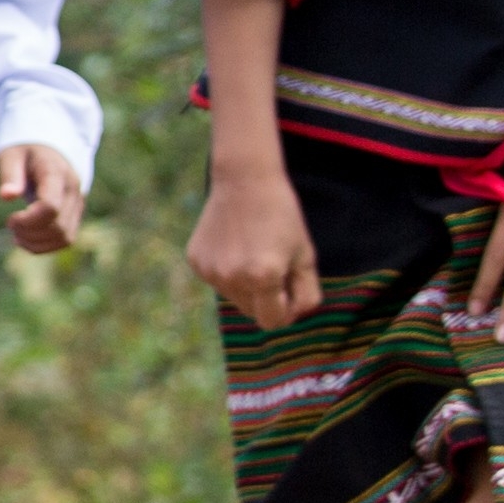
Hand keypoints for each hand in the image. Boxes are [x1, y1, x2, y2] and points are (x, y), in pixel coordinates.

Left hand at [0, 140, 87, 255]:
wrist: (46, 149)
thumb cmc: (24, 153)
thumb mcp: (10, 156)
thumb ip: (9, 175)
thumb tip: (7, 196)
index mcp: (56, 173)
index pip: (50, 207)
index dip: (28, 220)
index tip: (11, 218)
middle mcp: (73, 190)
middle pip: (58, 226)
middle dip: (29, 232)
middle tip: (11, 224)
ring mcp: (78, 204)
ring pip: (64, 237)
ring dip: (36, 242)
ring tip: (17, 233)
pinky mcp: (75, 215)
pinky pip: (66, 240)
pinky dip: (45, 245)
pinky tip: (27, 238)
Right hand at [186, 159, 322, 327]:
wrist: (244, 181)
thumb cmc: (282, 216)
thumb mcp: (306, 255)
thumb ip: (307, 294)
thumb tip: (293, 316)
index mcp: (264, 277)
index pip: (273, 322)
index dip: (286, 311)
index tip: (290, 291)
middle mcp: (233, 278)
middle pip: (251, 313)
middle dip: (266, 299)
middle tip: (274, 267)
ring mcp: (210, 270)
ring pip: (234, 297)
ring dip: (246, 285)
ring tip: (253, 251)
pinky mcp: (196, 261)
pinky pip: (217, 280)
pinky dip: (228, 271)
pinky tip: (234, 244)